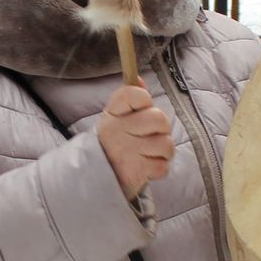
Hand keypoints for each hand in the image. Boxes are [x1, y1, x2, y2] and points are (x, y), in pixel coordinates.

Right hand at [96, 84, 173, 198]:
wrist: (95, 181)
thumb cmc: (113, 146)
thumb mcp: (116, 120)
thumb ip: (130, 100)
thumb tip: (139, 78)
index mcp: (112, 114)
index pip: (135, 93)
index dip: (145, 100)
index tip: (141, 110)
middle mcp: (116, 130)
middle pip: (159, 118)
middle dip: (162, 129)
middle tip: (151, 137)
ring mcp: (126, 151)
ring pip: (166, 143)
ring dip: (162, 152)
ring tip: (149, 155)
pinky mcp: (135, 171)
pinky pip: (163, 166)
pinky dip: (158, 170)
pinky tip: (146, 168)